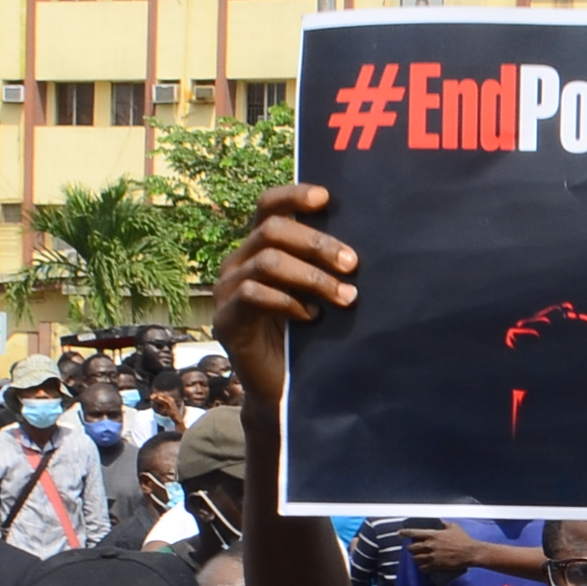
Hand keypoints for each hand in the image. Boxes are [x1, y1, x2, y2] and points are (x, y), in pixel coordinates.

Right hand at [211, 184, 352, 409]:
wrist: (280, 390)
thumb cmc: (305, 337)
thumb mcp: (316, 294)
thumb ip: (324, 266)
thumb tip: (361, 245)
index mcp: (258, 248)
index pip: (268, 206)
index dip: (294, 195)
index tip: (326, 198)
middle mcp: (237, 263)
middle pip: (272, 230)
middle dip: (317, 243)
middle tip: (352, 263)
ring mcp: (227, 290)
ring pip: (267, 262)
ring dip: (312, 277)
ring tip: (345, 297)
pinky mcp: (225, 319)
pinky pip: (254, 295)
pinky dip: (288, 302)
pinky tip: (312, 317)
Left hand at [402, 523, 485, 576]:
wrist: (470, 552)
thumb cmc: (463, 539)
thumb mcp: (453, 527)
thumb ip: (443, 524)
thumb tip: (439, 522)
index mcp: (433, 534)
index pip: (414, 533)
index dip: (404, 533)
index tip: (399, 533)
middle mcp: (430, 545)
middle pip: (412, 548)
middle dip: (411, 548)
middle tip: (413, 548)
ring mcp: (432, 556)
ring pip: (416, 558)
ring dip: (415, 558)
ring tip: (418, 557)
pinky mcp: (436, 565)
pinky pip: (422, 568)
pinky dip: (421, 567)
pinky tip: (423, 566)